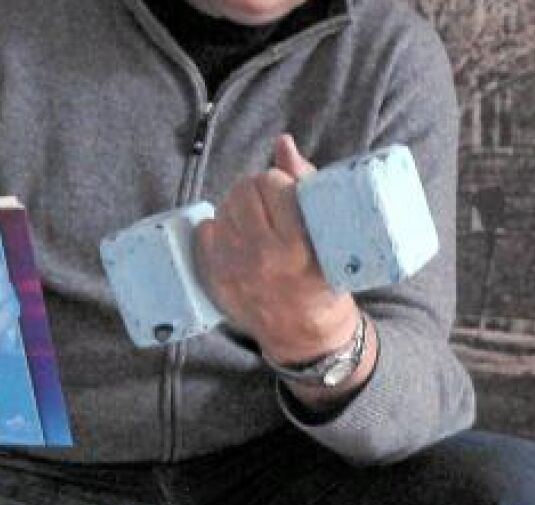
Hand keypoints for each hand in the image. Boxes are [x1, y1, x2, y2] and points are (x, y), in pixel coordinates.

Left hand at [194, 134, 359, 362]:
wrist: (305, 331)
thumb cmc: (325, 277)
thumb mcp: (329, 236)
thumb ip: (306, 185)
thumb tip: (282, 142)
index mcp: (297, 246)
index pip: (274, 185)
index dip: (278, 181)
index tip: (284, 189)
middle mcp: (263, 258)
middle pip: (243, 192)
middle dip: (255, 188)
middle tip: (266, 201)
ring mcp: (236, 270)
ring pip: (224, 209)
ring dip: (237, 206)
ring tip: (253, 219)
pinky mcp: (217, 279)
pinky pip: (205, 232)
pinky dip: (218, 227)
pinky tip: (234, 235)